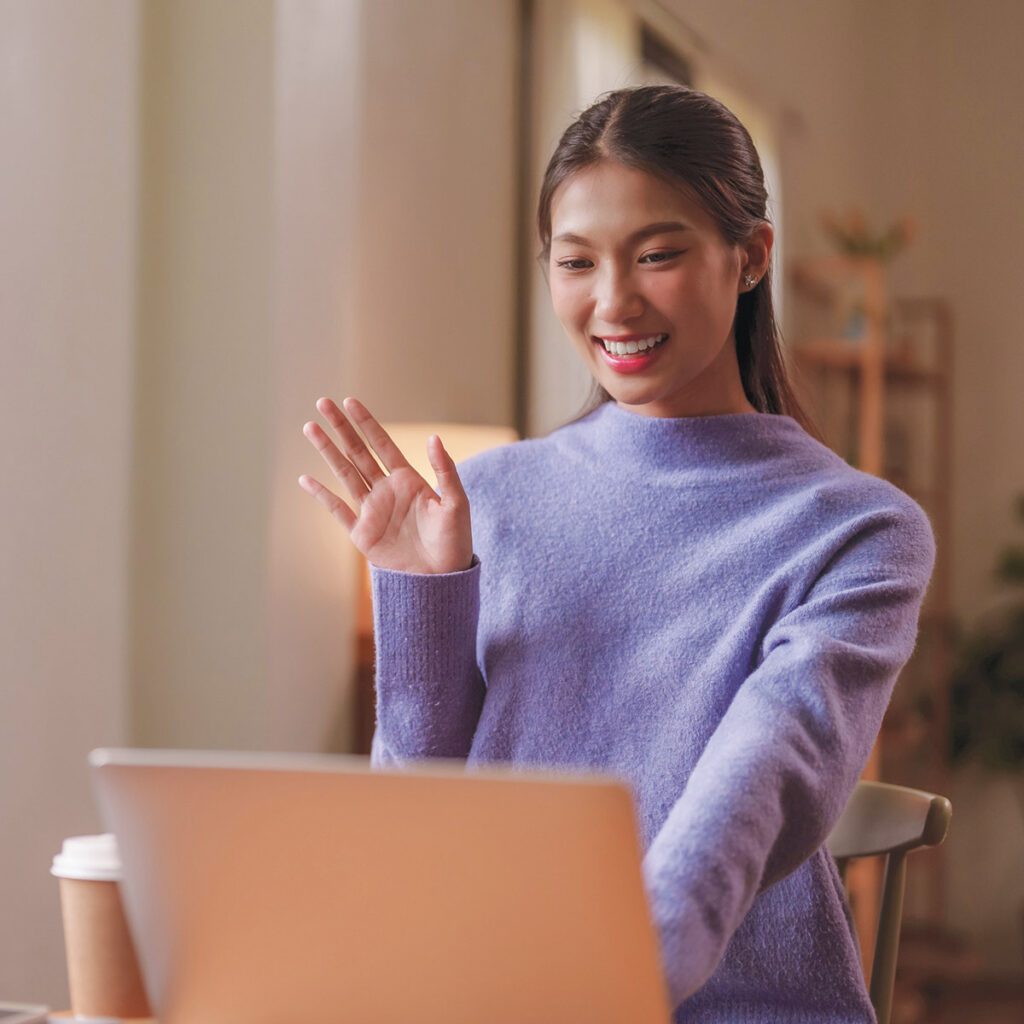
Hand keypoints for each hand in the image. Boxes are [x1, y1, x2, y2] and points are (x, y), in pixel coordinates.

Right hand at [299, 397, 472, 573]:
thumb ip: (446, 470)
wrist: (441, 579)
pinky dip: (321, 494)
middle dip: (340, 428)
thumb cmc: (454, 542)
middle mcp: (387, 491)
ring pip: (344, 473)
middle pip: (358, 452)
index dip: (366, 423)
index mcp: (409, 480)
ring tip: (310, 428)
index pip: (382, 444)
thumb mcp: (456, 503)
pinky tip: (305, 478)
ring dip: (327, 451)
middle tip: (322, 403)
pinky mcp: (362, 533)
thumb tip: (434, 437)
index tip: (349, 401)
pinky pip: (337, 509)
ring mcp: (372, 510)